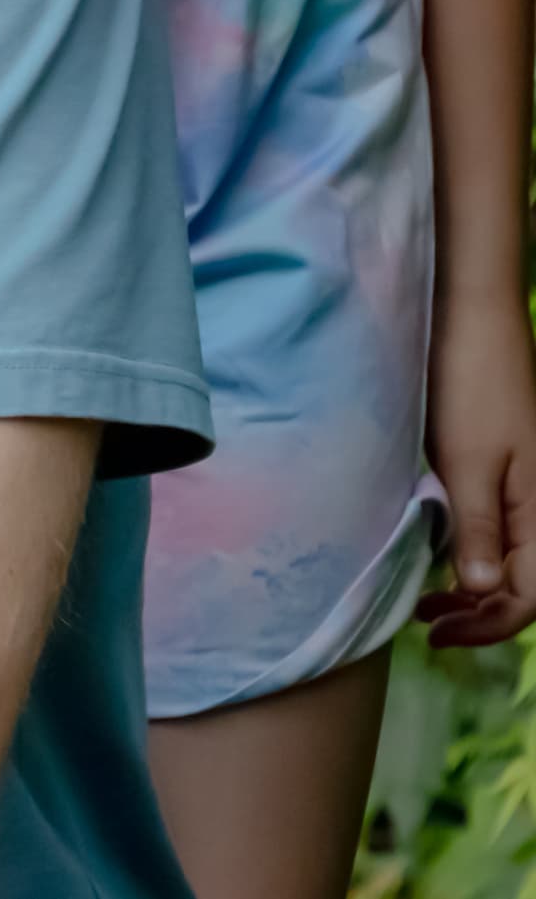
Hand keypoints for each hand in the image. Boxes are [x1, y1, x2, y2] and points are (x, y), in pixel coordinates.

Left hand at [422, 305, 535, 647]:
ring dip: (474, 588)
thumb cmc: (469, 383)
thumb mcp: (466, 460)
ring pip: (509, 560)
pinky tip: (437, 555)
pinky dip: (470, 553)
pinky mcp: (501, 469)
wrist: (472, 318)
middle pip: (523, 586)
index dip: (489, 625)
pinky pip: (496, 530)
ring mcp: (522, 488)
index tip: (438, 632)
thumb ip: (477, 527)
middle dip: (480, 614)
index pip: (530, 596)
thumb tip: (481, 592)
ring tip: (425, 601)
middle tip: (426, 623)